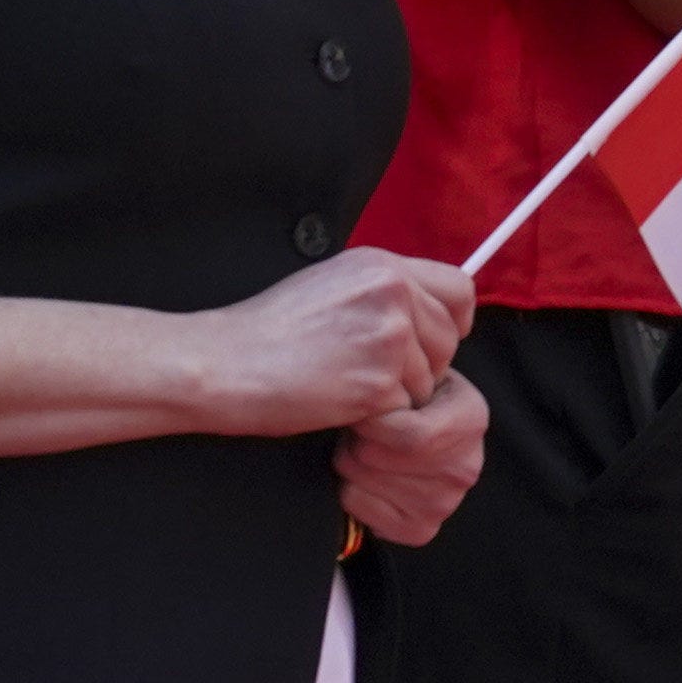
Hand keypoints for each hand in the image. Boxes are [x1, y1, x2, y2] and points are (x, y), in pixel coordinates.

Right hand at [203, 248, 473, 438]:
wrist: (222, 363)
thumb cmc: (267, 329)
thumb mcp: (332, 283)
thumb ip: (383, 290)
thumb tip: (428, 311)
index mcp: (384, 267)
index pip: (459, 290)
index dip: (454, 320)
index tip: (438, 340)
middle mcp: (394, 295)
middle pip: (448, 341)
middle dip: (422, 364)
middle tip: (372, 373)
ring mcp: (389, 339)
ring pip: (428, 380)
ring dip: (396, 393)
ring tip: (345, 384)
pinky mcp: (378, 384)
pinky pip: (404, 409)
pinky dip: (378, 416)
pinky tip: (339, 403)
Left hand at [336, 372, 487, 544]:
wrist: (423, 430)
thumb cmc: (410, 396)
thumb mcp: (416, 372)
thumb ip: (399, 375)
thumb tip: (368, 385)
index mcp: (472, 421)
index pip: (410, 437)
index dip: (372, 422)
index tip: (363, 408)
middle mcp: (466, 469)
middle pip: (376, 459)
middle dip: (354, 438)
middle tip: (359, 428)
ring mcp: (444, 504)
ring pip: (360, 481)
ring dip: (348, 461)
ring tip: (365, 448)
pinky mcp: (421, 529)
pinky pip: (358, 508)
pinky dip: (350, 490)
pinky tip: (368, 476)